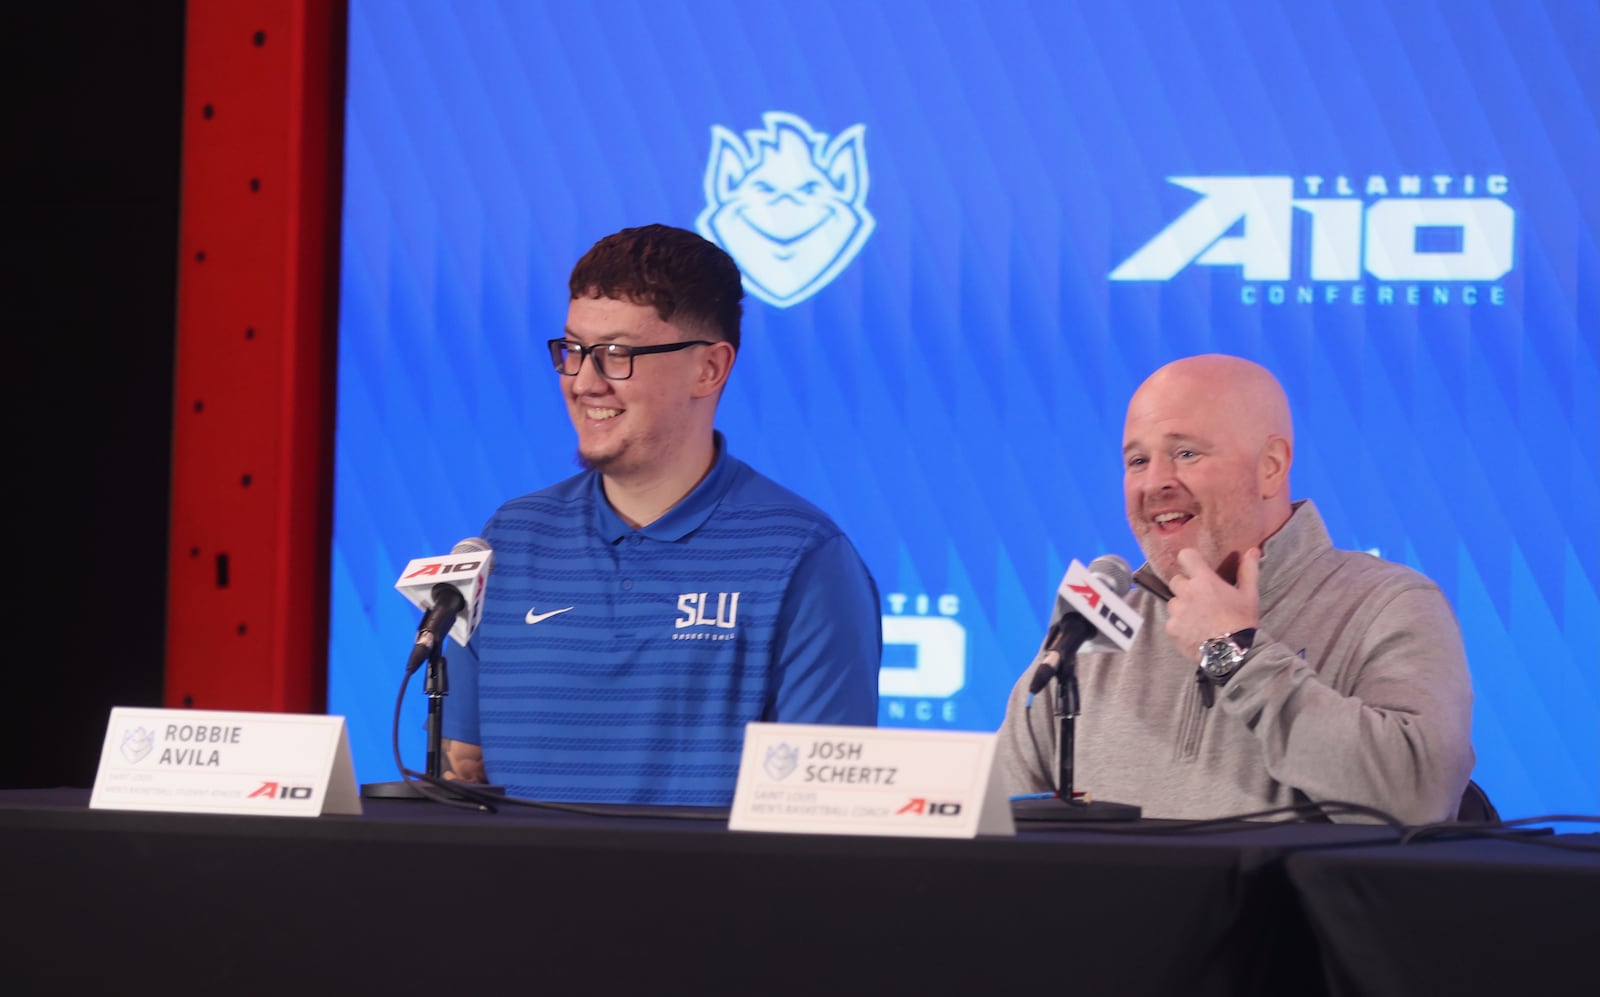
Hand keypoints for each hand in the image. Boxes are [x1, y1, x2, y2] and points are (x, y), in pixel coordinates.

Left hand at [1165, 547, 1260, 661]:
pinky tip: (1193, 633)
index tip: (1195, 568)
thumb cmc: (1242, 622)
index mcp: (1204, 580)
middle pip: (1176, 581)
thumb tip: (1253, 550)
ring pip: (1173, 603)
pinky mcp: (1171, 629)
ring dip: (1182, 608)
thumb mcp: (1249, 595)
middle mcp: (1187, 592)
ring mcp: (1177, 611)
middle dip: (1186, 587)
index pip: (1185, 556)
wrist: (1233, 654)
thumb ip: (1248, 571)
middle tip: (1200, 599)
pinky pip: (1171, 622)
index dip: (1189, 561)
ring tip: (1198, 620)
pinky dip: (1179, 626)